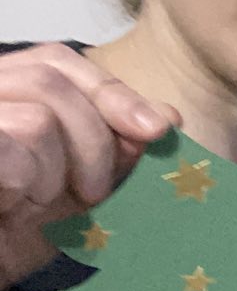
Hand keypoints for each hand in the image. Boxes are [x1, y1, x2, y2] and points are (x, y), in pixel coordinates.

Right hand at [0, 42, 175, 288]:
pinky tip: (16, 204)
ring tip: (38, 202)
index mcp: (2, 89)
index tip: (157, 129)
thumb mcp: (79, 183)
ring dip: (57, 172)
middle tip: (93, 191)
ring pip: (37, 119)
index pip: (55, 59)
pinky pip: (12, 145)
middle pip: (50, 80)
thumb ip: (116, 145)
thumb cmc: (18, 231)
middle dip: (92, 139)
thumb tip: (166, 118)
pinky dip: (28, 179)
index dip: (110, 90)